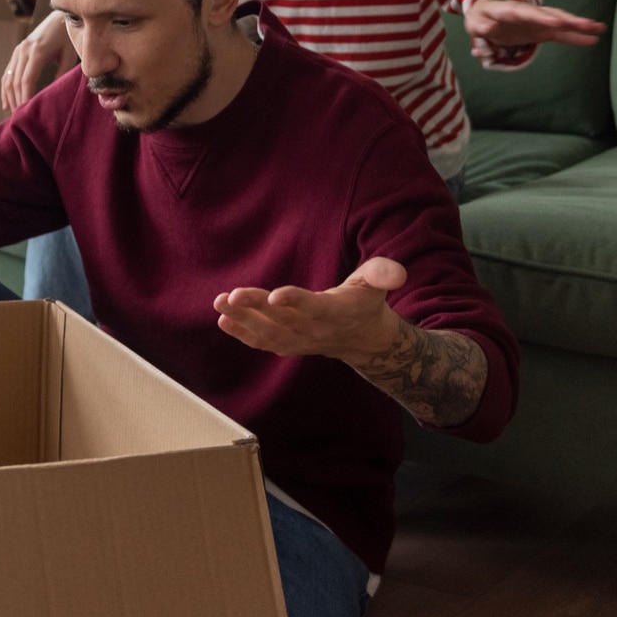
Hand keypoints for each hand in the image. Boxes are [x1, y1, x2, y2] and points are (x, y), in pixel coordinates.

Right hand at [1, 9, 78, 109]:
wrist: (59, 18)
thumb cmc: (68, 37)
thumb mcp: (70, 55)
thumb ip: (63, 74)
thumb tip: (55, 94)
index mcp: (38, 51)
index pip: (27, 79)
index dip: (25, 97)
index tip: (27, 111)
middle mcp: (24, 50)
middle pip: (15, 81)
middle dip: (17, 101)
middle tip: (20, 118)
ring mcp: (18, 50)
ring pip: (8, 78)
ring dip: (9, 97)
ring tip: (13, 114)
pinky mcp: (17, 52)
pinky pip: (7, 73)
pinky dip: (5, 89)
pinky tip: (6, 103)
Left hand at [212, 256, 407, 362]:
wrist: (363, 337)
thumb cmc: (366, 300)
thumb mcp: (377, 282)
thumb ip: (383, 274)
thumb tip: (397, 272)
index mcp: (337, 312)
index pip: (314, 308)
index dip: (296, 302)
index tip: (275, 294)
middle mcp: (316, 330)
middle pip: (282, 320)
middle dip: (254, 308)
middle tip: (230, 296)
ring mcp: (300, 341)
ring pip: (268, 333)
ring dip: (241, 319)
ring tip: (220, 303)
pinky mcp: (288, 344)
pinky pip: (263, 342)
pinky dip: (242, 333)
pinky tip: (223, 320)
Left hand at [464, 0, 605, 52]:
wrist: (485, 14)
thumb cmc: (479, 18)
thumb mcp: (474, 23)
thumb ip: (481, 26)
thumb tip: (488, 29)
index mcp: (509, 10)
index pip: (525, 12)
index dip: (540, 16)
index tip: (557, 22)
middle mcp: (527, 13)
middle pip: (549, 15)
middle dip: (568, 20)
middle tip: (588, 24)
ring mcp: (537, 21)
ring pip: (560, 22)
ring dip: (578, 25)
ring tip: (599, 28)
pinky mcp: (542, 30)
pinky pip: (561, 34)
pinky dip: (575, 37)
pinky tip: (593, 39)